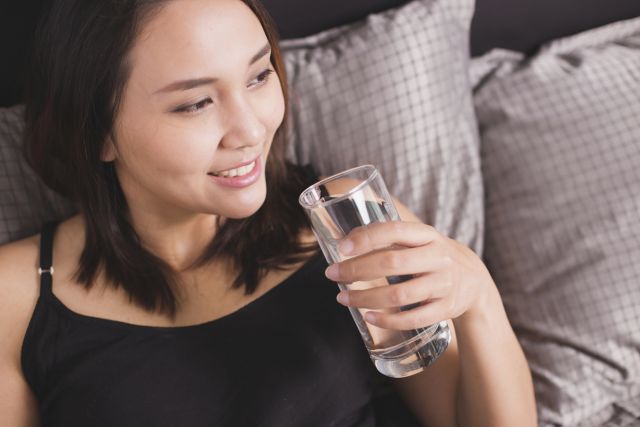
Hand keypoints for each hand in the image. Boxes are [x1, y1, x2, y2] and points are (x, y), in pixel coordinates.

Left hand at [324, 221, 496, 329]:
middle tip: (332, 275)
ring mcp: (444, 284)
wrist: (474, 279)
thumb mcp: (417, 240)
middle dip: (357, 270)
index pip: (394, 231)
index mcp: (427, 235)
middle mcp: (438, 257)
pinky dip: (388, 319)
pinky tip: (368, 317)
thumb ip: (387, 238)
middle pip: (392, 263)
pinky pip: (414, 318)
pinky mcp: (447, 308)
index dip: (366, 238)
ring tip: (343, 298)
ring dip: (366, 298)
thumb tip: (343, 242)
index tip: (341, 247)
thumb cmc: (431, 256)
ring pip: (400, 294)